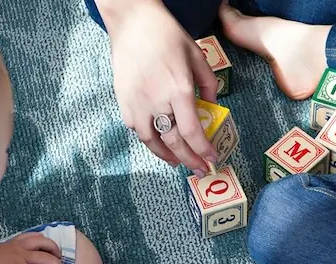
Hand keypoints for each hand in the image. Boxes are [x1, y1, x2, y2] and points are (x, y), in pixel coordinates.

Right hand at [98, 0, 218, 175]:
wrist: (133, 22)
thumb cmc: (167, 35)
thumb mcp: (197, 56)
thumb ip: (208, 85)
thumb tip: (212, 107)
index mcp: (178, 89)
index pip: (192, 132)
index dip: (203, 150)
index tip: (211, 159)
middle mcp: (157, 101)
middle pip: (174, 142)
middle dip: (190, 160)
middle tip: (200, 169)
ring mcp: (137, 103)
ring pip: (152, 142)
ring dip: (167, 156)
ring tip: (178, 161)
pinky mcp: (123, 101)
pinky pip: (137, 130)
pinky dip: (149, 140)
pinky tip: (159, 142)